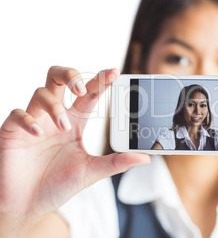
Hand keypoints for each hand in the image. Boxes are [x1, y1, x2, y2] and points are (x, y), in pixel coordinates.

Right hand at [0, 66, 149, 228]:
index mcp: (75, 121)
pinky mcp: (13, 131)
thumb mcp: (92, 172)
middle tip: (81, 88)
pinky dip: (28, 120)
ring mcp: (34, 122)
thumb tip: (145, 157)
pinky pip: (16, 114)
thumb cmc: (58, 185)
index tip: (114, 72)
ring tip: (64, 127)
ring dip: (54, 106)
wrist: (28, 204)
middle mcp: (55, 116)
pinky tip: (37, 134)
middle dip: (71, 75)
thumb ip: (116, 163)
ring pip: (41, 93)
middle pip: (59, 79)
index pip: (89, 94)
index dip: (100, 80)